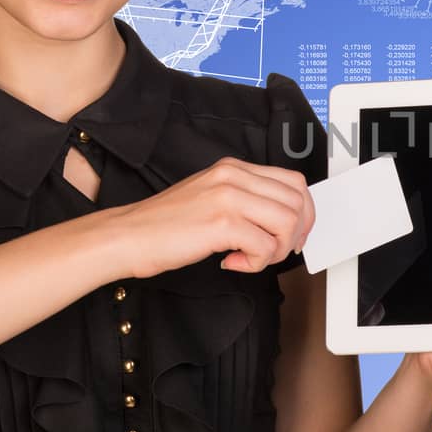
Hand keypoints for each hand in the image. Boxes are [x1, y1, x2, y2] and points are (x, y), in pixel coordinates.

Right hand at [99, 157, 315, 279]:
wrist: (127, 236)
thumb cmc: (165, 225)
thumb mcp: (211, 197)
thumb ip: (245, 200)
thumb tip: (283, 220)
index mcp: (234, 168)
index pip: (294, 182)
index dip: (304, 213)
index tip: (294, 235)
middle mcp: (234, 176)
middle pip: (297, 202)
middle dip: (295, 234)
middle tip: (274, 251)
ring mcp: (228, 197)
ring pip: (287, 223)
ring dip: (276, 250)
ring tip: (252, 258)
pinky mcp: (221, 223)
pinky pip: (265, 246)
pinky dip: (256, 263)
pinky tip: (232, 262)